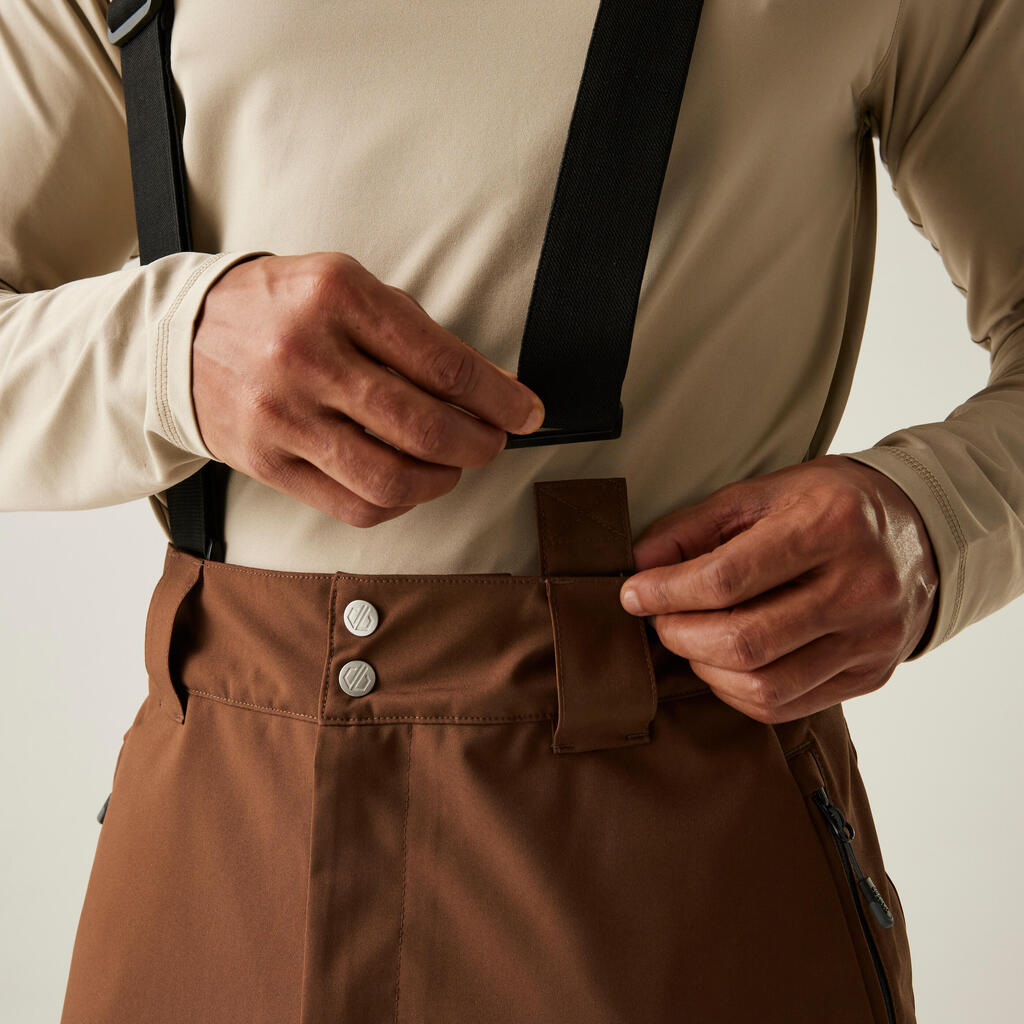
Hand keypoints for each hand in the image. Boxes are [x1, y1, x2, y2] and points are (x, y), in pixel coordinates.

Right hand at [192, 252, 544, 526]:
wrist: (183, 336)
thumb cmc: (281, 307)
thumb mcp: (346, 286)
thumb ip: (411, 333)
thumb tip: (485, 389)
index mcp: (337, 297)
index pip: (442, 362)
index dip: (498, 398)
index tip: (526, 412)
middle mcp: (307, 357)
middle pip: (423, 427)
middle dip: (479, 444)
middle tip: (493, 442)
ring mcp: (283, 417)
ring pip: (391, 478)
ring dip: (442, 480)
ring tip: (453, 465)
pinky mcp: (268, 464)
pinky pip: (353, 506)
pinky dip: (398, 504)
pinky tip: (410, 484)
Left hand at [618, 455, 938, 722]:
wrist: (920, 532)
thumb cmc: (828, 506)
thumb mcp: (763, 493)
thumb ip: (695, 526)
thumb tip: (639, 564)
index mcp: (830, 526)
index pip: (728, 578)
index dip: (666, 591)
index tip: (633, 593)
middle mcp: (859, 587)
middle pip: (744, 641)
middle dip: (680, 635)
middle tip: (660, 619)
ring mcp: (870, 639)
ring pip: (763, 685)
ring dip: (705, 669)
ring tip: (692, 638)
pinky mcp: (870, 675)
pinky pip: (785, 706)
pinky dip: (737, 692)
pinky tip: (724, 663)